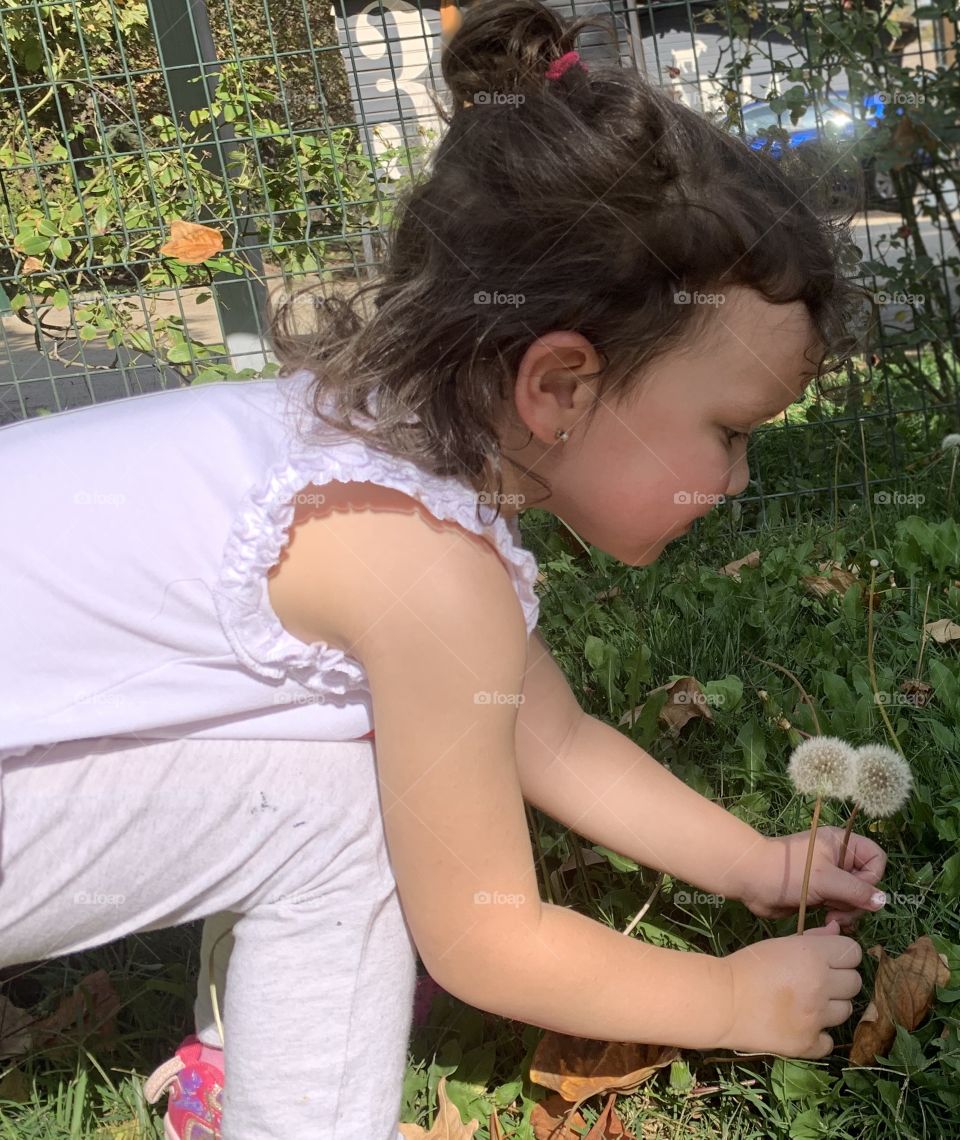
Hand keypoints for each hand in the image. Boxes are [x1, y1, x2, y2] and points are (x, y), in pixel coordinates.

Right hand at [718, 920, 862, 1057]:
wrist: (721, 1001)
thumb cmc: (747, 965)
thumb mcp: (779, 944)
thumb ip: (813, 938)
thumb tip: (837, 931)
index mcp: (813, 956)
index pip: (852, 952)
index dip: (842, 955)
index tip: (828, 960)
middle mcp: (821, 986)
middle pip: (855, 983)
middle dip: (839, 981)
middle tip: (816, 983)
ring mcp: (816, 1017)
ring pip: (846, 1011)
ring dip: (830, 1007)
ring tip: (806, 1004)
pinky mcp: (808, 1043)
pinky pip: (829, 1041)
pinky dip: (818, 1035)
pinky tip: (801, 1026)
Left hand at [741, 828, 886, 929]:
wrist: (752, 881)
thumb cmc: (789, 872)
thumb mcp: (825, 879)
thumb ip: (856, 891)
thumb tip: (882, 901)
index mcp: (841, 844)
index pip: (876, 858)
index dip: (872, 877)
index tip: (855, 888)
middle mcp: (838, 858)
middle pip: (867, 883)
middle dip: (856, 900)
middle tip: (838, 909)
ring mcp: (829, 877)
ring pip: (855, 898)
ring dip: (847, 911)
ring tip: (829, 916)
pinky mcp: (821, 893)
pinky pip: (841, 907)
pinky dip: (838, 916)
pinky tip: (826, 921)